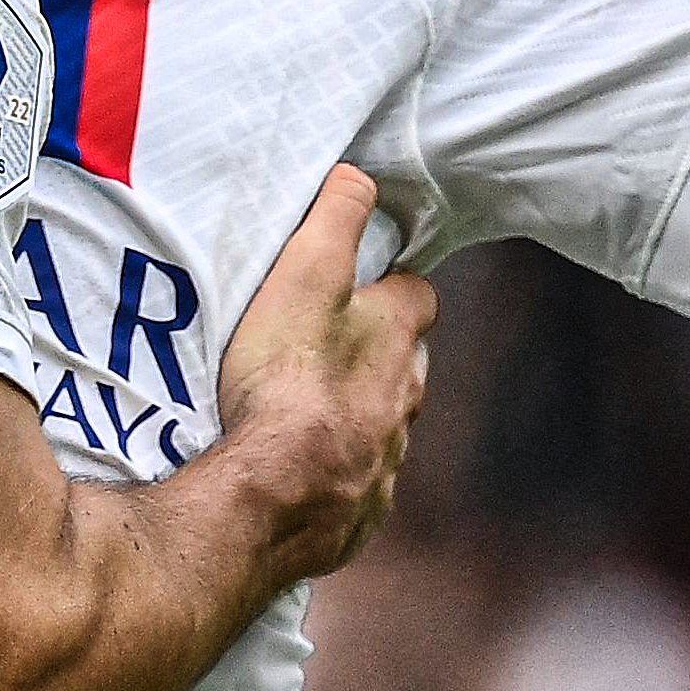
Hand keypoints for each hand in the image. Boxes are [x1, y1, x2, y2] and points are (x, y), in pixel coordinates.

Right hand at [217, 167, 436, 582]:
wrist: (271, 499)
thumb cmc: (285, 381)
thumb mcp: (304, 275)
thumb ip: (336, 219)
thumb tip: (360, 178)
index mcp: (399, 338)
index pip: (418, 295)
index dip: (389, 285)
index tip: (354, 284)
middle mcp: (406, 400)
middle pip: (404, 364)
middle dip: (375, 353)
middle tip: (319, 347)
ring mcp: (387, 461)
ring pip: (384, 425)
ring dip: (356, 414)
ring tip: (301, 410)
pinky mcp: (362, 512)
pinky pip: (357, 484)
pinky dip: (337, 473)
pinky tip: (299, 472)